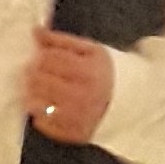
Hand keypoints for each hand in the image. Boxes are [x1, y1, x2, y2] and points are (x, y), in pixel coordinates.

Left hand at [23, 29, 113, 144]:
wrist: (134, 104)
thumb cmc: (107, 73)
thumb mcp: (90, 50)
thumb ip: (61, 40)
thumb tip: (36, 30)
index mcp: (87, 71)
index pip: (48, 58)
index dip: (39, 54)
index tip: (40, 55)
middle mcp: (82, 95)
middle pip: (38, 79)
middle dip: (32, 73)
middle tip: (33, 71)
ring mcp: (77, 117)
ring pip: (35, 101)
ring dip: (30, 92)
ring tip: (38, 87)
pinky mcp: (73, 133)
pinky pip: (42, 122)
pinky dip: (38, 113)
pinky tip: (45, 105)